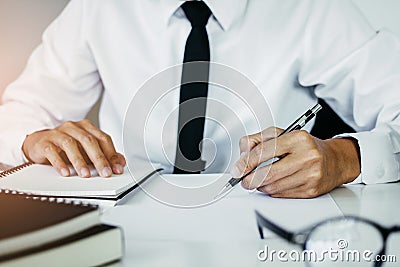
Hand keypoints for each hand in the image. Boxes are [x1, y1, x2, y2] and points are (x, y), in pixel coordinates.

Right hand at [22, 119, 125, 177]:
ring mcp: (57, 133)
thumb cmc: (65, 147)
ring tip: (86, 174)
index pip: (103, 139)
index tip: (117, 168)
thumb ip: (104, 154)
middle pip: (89, 141)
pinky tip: (66, 172)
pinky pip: (52, 151)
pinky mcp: (44, 142)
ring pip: (70, 144)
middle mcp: (73, 128)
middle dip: (99, 158)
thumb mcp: (87, 150)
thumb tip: (121, 162)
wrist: (38, 143)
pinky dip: (60, 162)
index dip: (111, 154)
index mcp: (86, 128)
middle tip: (105, 173)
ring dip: (80, 161)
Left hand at [231, 127, 360, 197]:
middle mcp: (307, 156)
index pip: (264, 151)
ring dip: (261, 185)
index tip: (237, 169)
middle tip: (244, 179)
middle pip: (268, 173)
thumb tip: (242, 153)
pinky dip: (273, 191)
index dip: (246, 162)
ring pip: (273, 187)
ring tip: (260, 180)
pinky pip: (282, 194)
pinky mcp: (312, 190)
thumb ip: (258, 140)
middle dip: (250, 179)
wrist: (335, 160)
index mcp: (298, 138)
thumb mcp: (282, 135)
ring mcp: (311, 175)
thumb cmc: (305, 147)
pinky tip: (275, 183)